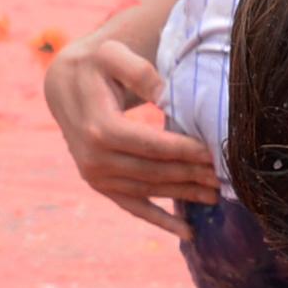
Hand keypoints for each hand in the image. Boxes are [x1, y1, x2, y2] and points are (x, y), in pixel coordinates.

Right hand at [44, 30, 217, 236]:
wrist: (63, 85)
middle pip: (153, 171)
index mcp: (99, 128)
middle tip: (225, 177)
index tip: (212, 152)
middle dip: (190, 175)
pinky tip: (187, 232)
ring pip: (148, 190)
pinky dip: (160, 221)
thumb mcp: (112, 54)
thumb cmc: (94, 65)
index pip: (150, 145)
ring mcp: (96, 176)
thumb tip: (166, 95)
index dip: (183, 151)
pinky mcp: (100, 185)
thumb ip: (139, 71)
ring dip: (183, 195)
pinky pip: (133, 207)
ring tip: (216, 196)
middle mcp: (94, 159)